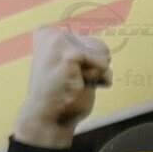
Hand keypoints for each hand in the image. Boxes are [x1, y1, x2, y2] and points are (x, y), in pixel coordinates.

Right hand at [12, 26, 111, 147]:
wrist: (46, 118)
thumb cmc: (61, 97)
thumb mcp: (71, 66)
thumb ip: (85, 52)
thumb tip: (106, 51)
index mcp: (48, 34)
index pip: (91, 42)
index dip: (88, 64)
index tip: (66, 76)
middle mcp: (52, 33)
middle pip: (100, 46)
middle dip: (94, 69)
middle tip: (70, 82)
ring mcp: (60, 42)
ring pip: (104, 53)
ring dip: (96, 74)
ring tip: (73, 83)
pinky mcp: (70, 54)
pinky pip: (103, 65)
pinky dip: (96, 80)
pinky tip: (76, 86)